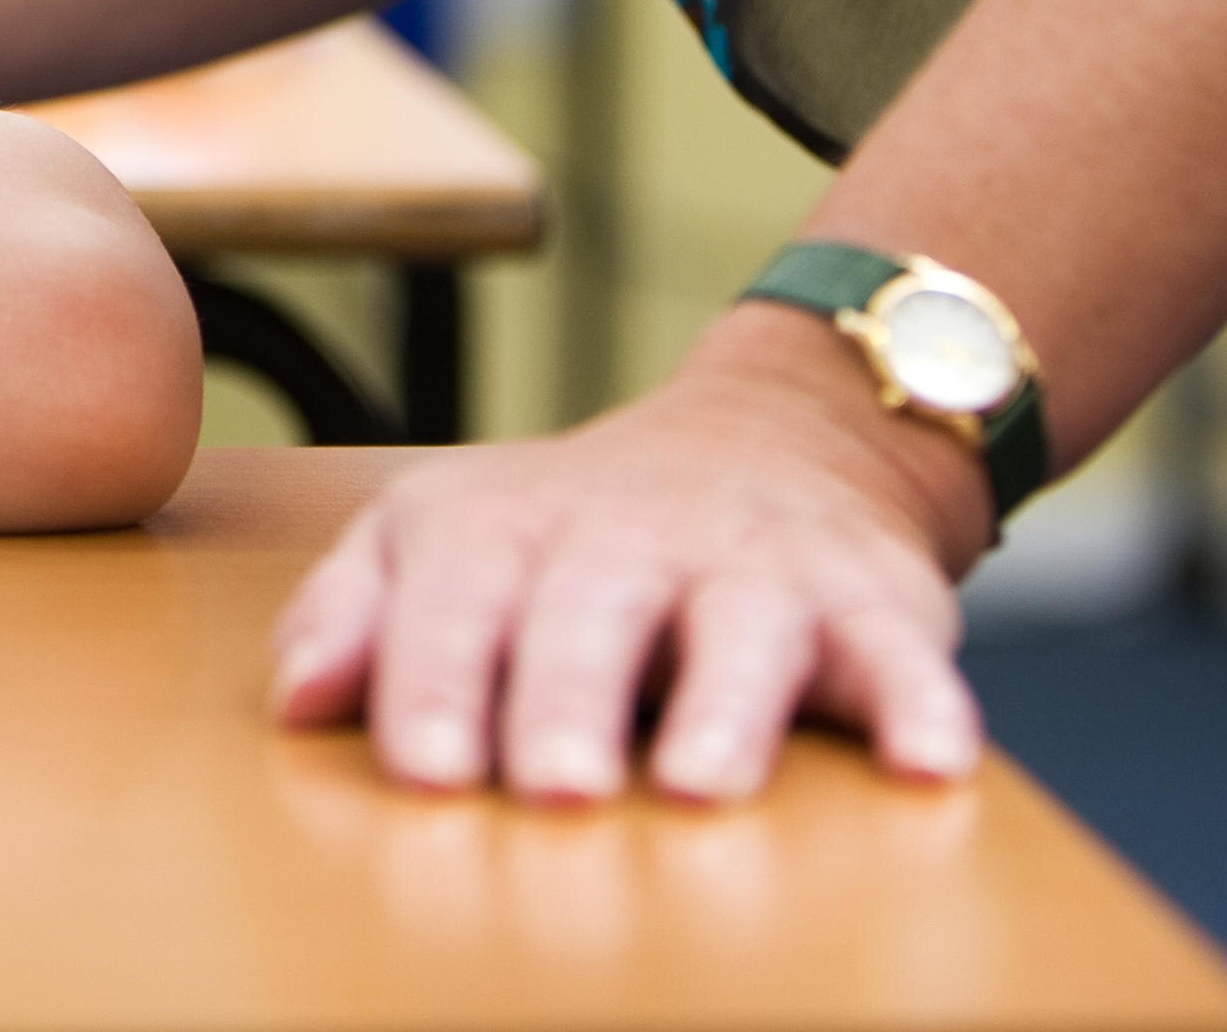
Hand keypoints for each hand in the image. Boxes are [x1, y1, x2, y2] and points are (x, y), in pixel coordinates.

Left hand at [270, 306, 990, 803]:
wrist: (776, 436)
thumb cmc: (575, 533)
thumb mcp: (442, 540)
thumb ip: (354, 615)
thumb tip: (295, 702)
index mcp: (505, 531)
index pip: (455, 602)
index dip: (434, 681)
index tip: (423, 770)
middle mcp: (632, 540)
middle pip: (592, 614)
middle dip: (570, 698)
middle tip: (557, 789)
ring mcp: (756, 567)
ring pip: (744, 628)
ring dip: (728, 706)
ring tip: (704, 786)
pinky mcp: (871, 598)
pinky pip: (904, 648)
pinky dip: (922, 701)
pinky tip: (930, 764)